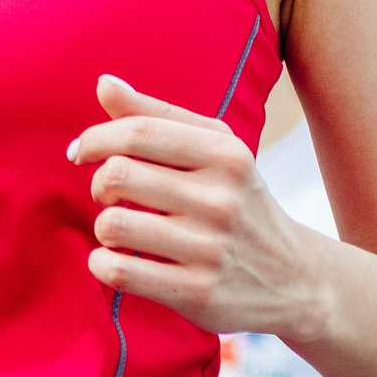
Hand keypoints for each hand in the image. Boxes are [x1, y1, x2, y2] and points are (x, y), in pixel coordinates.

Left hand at [67, 74, 329, 337]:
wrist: (295, 279)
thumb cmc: (238, 202)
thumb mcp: (216, 151)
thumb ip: (157, 116)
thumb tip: (103, 83)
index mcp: (224, 154)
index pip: (137, 132)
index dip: (95, 138)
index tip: (81, 151)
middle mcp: (220, 199)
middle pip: (117, 175)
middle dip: (99, 185)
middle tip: (110, 195)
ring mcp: (209, 248)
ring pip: (113, 225)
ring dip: (103, 227)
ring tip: (120, 230)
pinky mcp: (197, 293)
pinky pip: (120, 271)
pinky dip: (102, 263)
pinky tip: (114, 260)